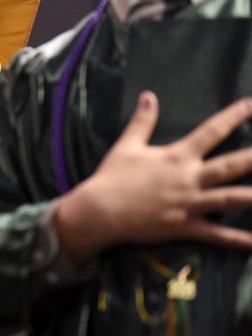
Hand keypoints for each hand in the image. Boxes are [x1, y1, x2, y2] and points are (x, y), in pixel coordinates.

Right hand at [56, 92, 251, 262]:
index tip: (251, 105)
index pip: (211, 131)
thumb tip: (149, 96)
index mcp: (177, 156)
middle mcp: (189, 178)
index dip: (233, 116)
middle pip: (233, 165)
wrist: (99, 210)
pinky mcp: (184, 226)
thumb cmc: (111, 177)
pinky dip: (238, 240)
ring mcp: (189, 203)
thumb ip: (142, 121)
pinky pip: (216, 234)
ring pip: (232, 198)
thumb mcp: (126, 146)